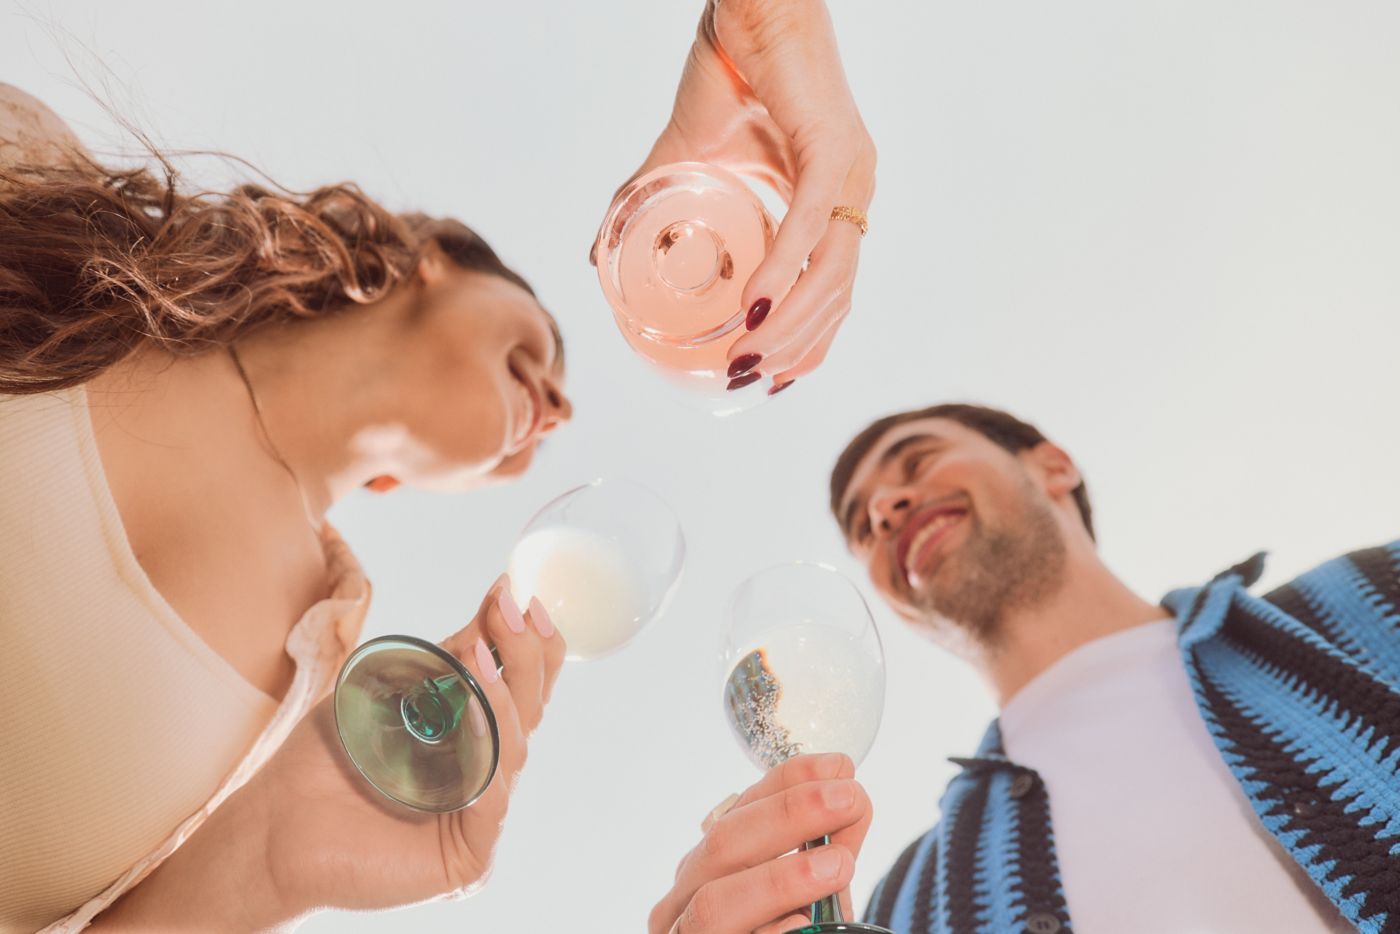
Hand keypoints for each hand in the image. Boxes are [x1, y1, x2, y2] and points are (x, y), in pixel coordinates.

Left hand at [253, 575, 564, 914]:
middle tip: (513, 613)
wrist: (271, 826)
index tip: (519, 596)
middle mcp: (488, 776)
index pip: (522, 688)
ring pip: (513, 750)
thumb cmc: (326, 760)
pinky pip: (492, 805)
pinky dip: (486, 757)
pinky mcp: (467, 857)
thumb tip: (496, 602)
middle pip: (529, 712)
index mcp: (477, 739)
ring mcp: (480, 817)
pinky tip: (475, 716)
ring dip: (502, 696)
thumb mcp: (389, 689)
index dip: (530, 643)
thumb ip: (444, 656)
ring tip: (480, 654)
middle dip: (525, 658)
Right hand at [597, 0, 875, 390]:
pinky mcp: (833, 148)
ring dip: (790, 324)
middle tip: (747, 378)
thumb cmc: (724, 71)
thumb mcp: (685, 159)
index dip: (811, 340)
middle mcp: (852, 190)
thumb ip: (647, 205)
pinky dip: (784, 271)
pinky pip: (812, 223)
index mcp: (831, 198)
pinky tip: (754, 309)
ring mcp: (851, 172)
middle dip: (795, 347)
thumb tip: (598, 257)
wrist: (742, 5)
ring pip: (832, 270)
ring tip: (745, 356)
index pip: (834, 288)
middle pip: (838, 293)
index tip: (774, 379)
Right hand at [649, 753, 873, 933]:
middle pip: (722, 847)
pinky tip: (801, 926)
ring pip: (715, 905)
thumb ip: (826, 852)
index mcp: (704, 871)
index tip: (839, 768)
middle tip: (848, 799)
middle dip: (788, 816)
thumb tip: (853, 797)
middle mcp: (682, 906)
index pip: (738, 811)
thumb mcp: (809, 898)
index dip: (786, 783)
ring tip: (839, 864)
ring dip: (779, 878)